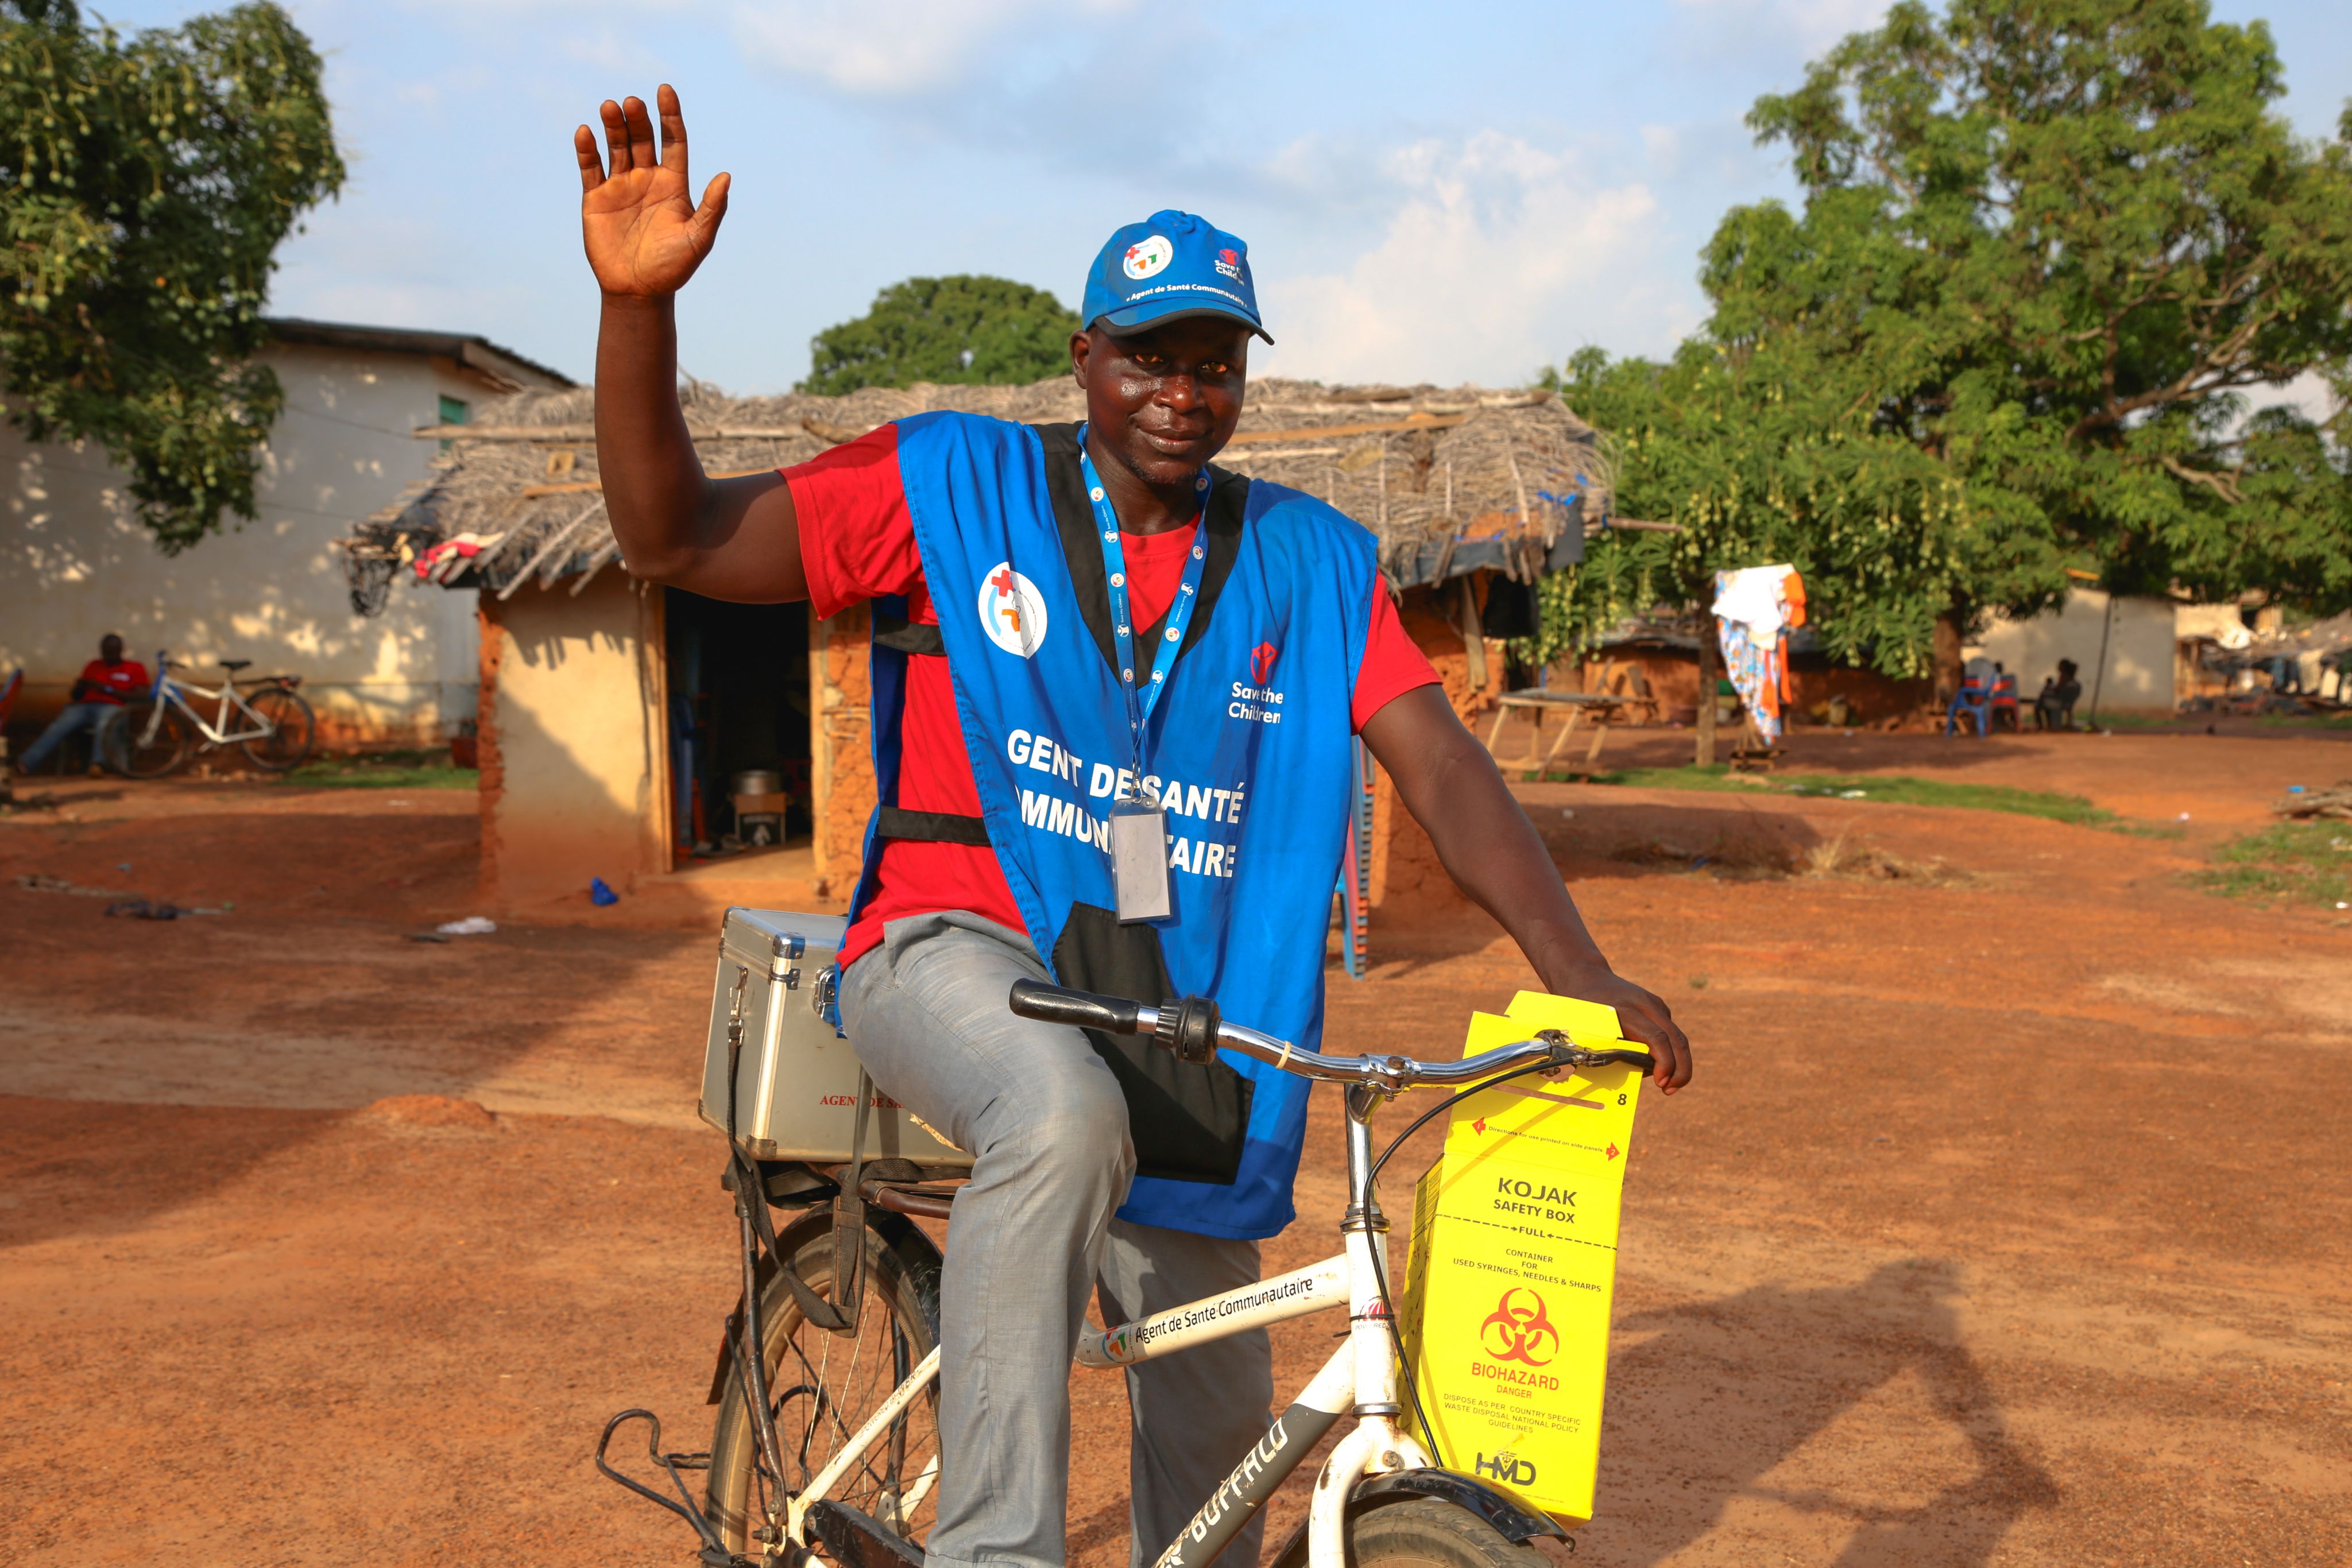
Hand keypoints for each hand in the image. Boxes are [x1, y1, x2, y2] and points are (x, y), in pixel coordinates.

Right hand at [576, 85, 729, 297]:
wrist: (639, 291)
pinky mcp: (596, 198)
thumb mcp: (698, 239)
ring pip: (617, 147)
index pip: (673, 141)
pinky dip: (587, 149)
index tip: (665, 91)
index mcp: (673, 183)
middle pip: (643, 138)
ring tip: (611, 107)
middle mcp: (647, 179)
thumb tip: (726, 176)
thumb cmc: (673, 268)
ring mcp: (620, 186)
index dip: (670, 115)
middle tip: (632, 103)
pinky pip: (590, 167)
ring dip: (613, 126)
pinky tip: (585, 132)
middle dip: (638, 119)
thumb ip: (712, 208)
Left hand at [1548, 967, 1692, 1093]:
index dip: (1664, 1063)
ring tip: (1668, 1083)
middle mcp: (1645, 1005)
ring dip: (1679, 1062)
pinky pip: (1669, 1031)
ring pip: (1677, 1036)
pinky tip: (1657, 1066)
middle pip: (1676, 1039)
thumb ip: (1605, 1051)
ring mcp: (1654, 1004)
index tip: (1661, 1082)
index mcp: (1625, 1011)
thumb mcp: (1585, 1029)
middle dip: (1681, 1068)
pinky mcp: (1657, 1006)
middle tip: (1672, 1089)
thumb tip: (1626, 1079)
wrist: (1584, 975)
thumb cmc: (1581, 1007)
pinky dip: (1670, 1051)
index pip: (1656, 1038)